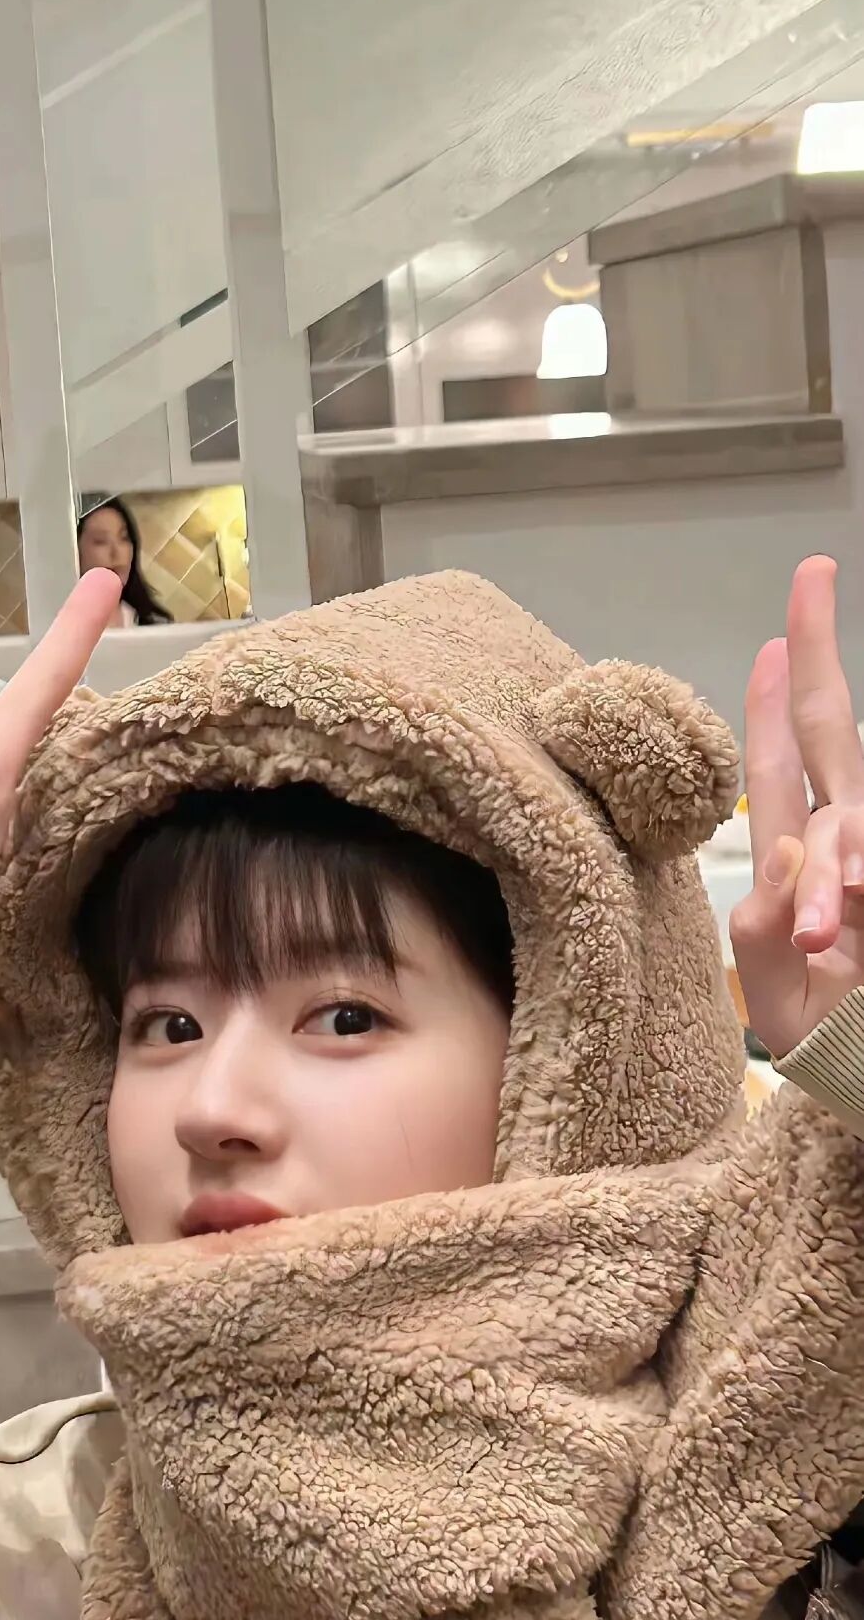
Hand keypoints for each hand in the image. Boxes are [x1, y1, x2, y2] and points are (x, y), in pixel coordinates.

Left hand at [730, 554, 863, 1059]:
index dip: (770, 700)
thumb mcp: (775, 993)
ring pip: (852, 818)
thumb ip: (768, 925)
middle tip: (812, 576)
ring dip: (833, 873)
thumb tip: (786, 846)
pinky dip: (851, 880)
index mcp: (798, 865)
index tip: (770, 638)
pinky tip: (842, 919)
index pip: (779, 764)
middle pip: (828, 733)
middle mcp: (844, 851)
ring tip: (821, 939)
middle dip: (816, 656)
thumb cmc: (823, 1042)